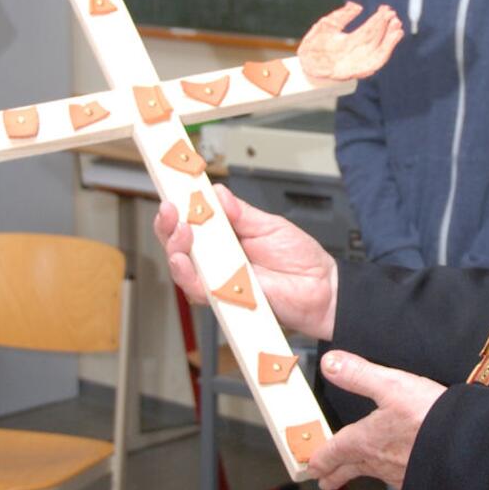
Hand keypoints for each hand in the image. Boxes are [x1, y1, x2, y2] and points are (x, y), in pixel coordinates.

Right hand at [154, 184, 338, 340]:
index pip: (193, 221)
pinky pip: (199, 290)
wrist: (320, 287)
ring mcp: (219, 279)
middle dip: (168, 226)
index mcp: (226, 236)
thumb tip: (218, 193)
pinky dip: (188, 275)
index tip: (173, 190)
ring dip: (175, 248)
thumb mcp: (269, 225)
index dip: (178, 208)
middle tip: (171, 210)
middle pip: (179, 244)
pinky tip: (186, 261)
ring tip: (181, 231)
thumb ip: (241, 212)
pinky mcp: (225, 299)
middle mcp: (217, 258)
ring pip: (182, 267)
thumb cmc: (299, 259)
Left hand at [297, 1, 403, 80]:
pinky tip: (392, 40)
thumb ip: (342, 14)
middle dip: (386, 26)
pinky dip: (386, 51)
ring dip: (390, 38)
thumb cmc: (314, 44)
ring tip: (397, 26)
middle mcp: (357, 50)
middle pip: (376, 37)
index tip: (386, 8)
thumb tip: (357, 5)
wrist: (305, 62)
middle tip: (393, 15)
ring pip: (379, 49)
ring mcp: (359, 61)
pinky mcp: (360, 70)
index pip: (369, 28)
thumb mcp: (327, 24)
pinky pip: (377, 62)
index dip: (379, 18)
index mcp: (351, 39)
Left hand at [308, 352, 445, 489]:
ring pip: (374, 473)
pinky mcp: (419, 479)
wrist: (466, 450)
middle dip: (335, 474)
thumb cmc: (428, 417)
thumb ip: (359, 374)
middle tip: (324, 481)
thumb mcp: (392, 385)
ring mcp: (399, 473)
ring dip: (362, 472)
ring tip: (358, 471)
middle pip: (350, 469)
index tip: (312, 466)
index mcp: (365, 440)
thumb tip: (329, 362)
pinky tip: (399, 469)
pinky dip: (391, 473)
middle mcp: (379, 461)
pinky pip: (398, 477)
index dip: (321, 458)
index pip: (335, 451)